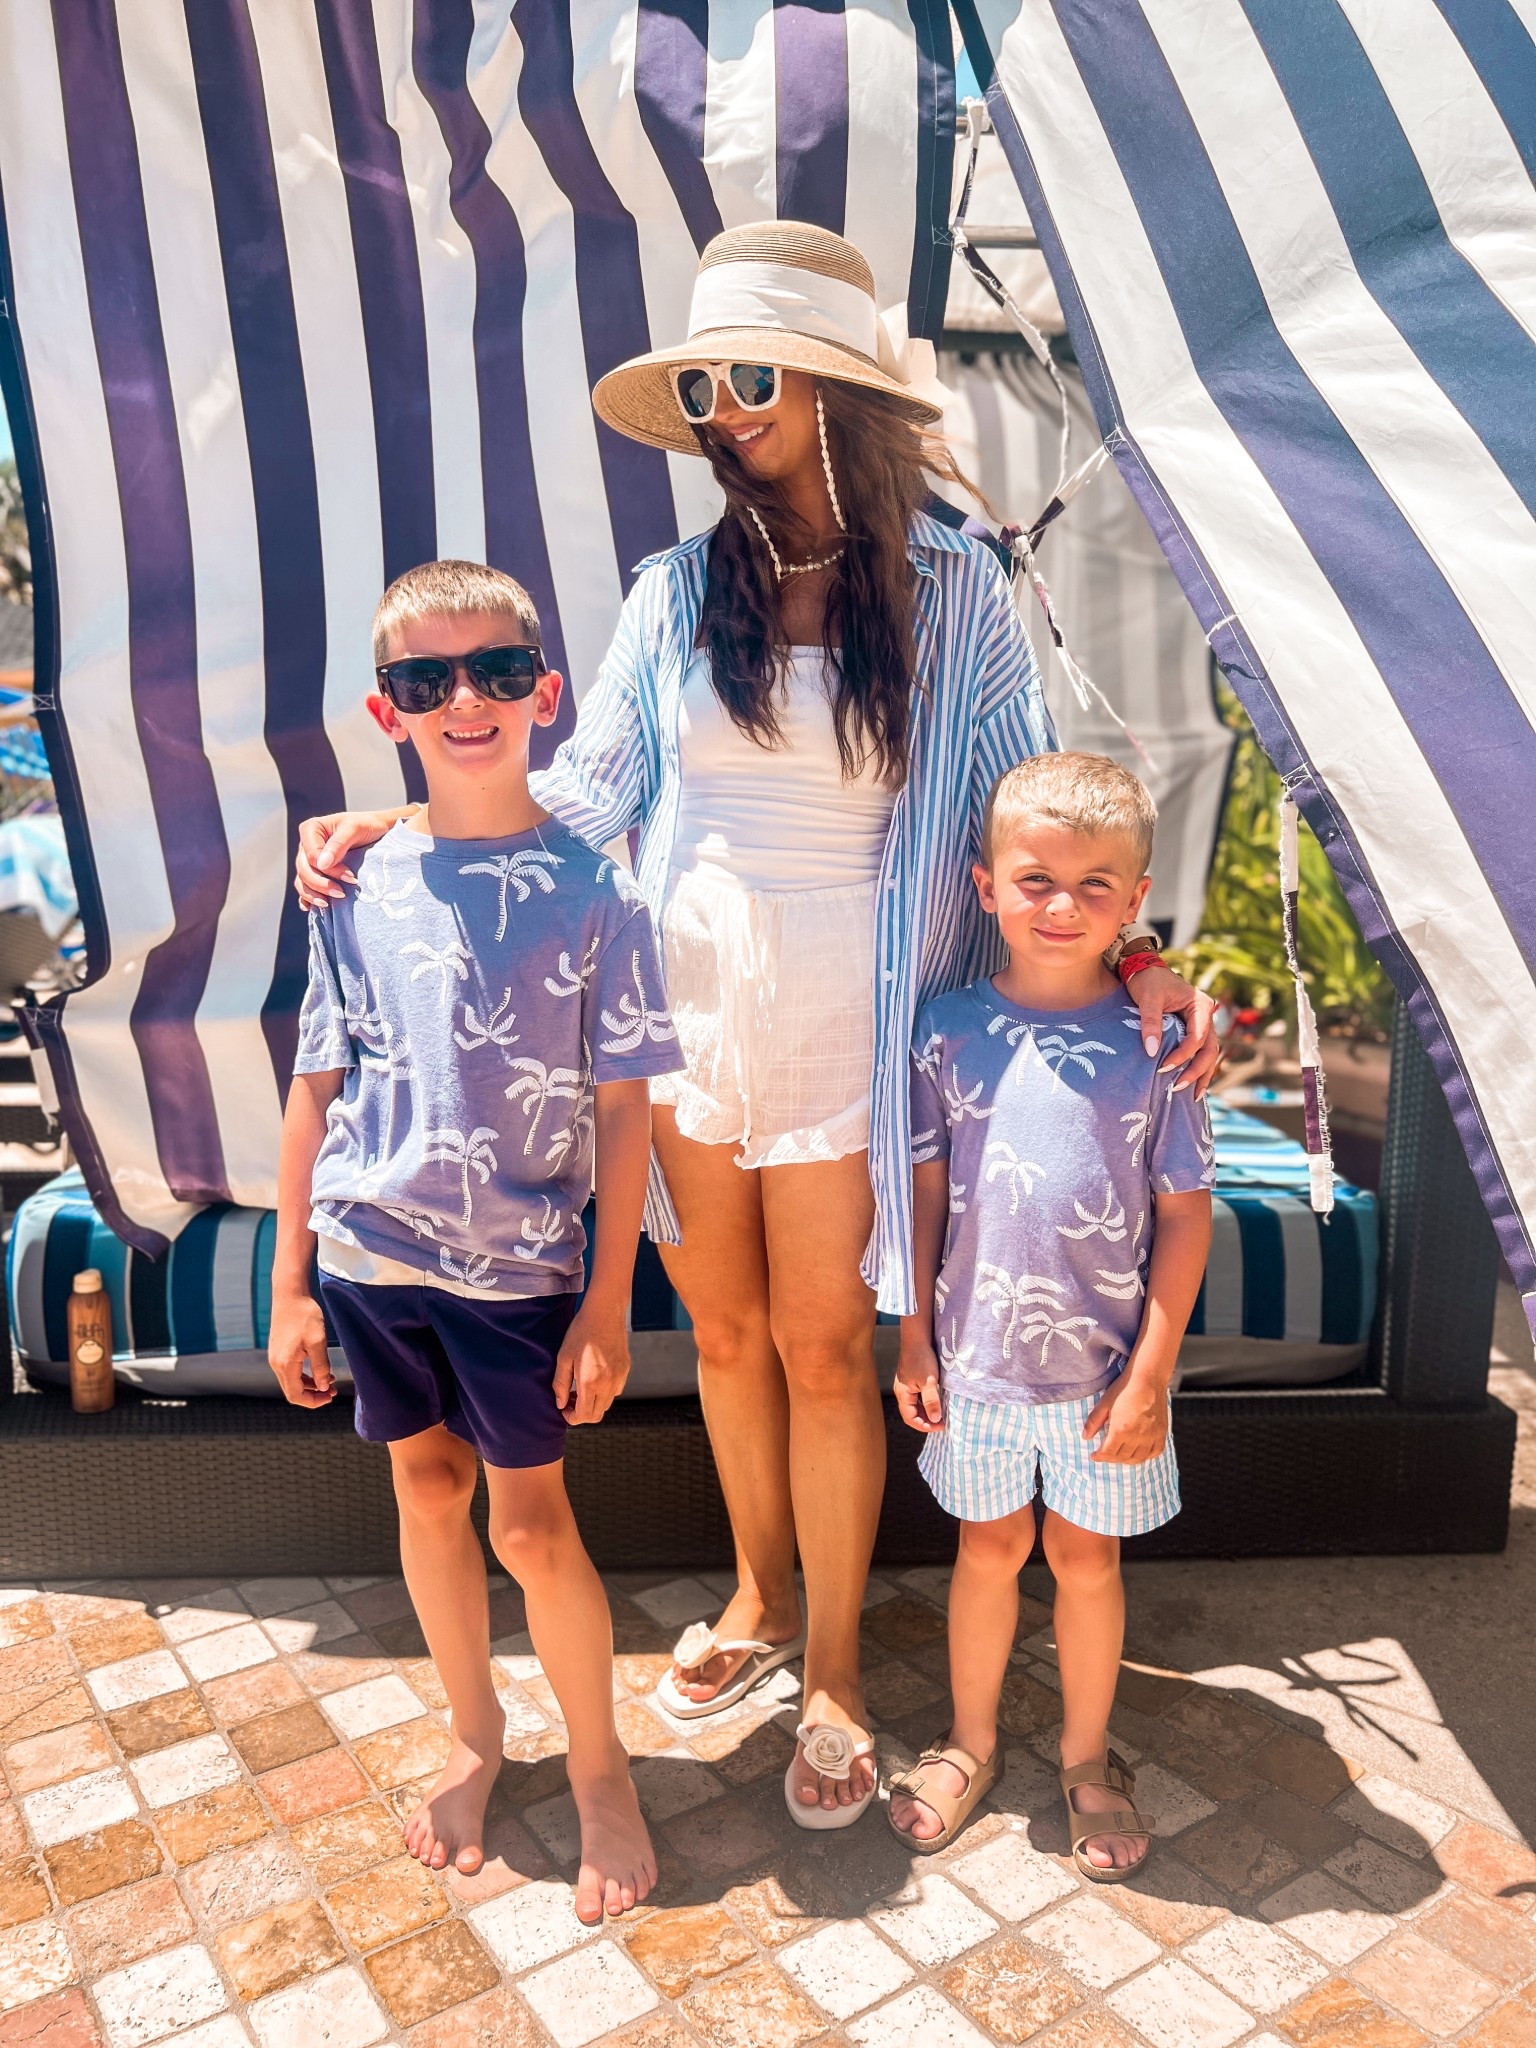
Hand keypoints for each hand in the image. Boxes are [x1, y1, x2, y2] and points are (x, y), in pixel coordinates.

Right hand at [268, 1292, 335, 1407]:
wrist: (290, 1294)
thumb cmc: (305, 1315)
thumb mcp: (318, 1341)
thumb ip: (321, 1366)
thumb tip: (323, 1387)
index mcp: (284, 1364)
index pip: (295, 1395)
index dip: (313, 1401)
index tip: (330, 1397)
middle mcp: (276, 1363)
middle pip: (292, 1391)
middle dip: (313, 1394)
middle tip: (333, 1390)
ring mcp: (275, 1357)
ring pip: (292, 1381)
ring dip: (310, 1384)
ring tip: (330, 1381)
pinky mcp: (278, 1350)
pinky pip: (291, 1370)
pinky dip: (305, 1374)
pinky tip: (320, 1369)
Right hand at [294, 809, 409, 909]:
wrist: (378, 830)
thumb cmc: (367, 825)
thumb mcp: (355, 828)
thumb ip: (338, 844)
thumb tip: (322, 864)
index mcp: (311, 830)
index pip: (312, 856)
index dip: (329, 870)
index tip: (350, 877)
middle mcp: (306, 845)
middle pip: (304, 870)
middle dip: (321, 884)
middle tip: (342, 893)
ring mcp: (308, 860)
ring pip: (302, 881)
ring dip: (313, 894)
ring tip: (328, 904)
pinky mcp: (314, 873)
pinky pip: (305, 888)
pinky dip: (308, 898)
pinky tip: (313, 908)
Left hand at [554, 1297, 629, 1424]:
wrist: (604, 1313)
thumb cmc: (581, 1333)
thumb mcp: (564, 1358)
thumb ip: (560, 1385)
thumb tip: (560, 1404)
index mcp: (591, 1383)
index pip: (584, 1416)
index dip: (571, 1418)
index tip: (564, 1409)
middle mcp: (608, 1384)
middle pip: (597, 1415)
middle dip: (582, 1414)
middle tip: (570, 1400)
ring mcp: (620, 1377)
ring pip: (607, 1404)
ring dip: (593, 1403)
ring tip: (581, 1389)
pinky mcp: (625, 1370)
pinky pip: (615, 1391)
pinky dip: (604, 1393)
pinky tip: (594, 1378)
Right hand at [894, 1342, 943, 1432]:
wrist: (917, 1338)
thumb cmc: (922, 1358)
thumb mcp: (929, 1381)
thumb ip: (931, 1401)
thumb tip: (935, 1419)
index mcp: (903, 1394)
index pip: (910, 1418)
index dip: (924, 1426)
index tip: (940, 1426)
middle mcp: (902, 1392)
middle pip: (911, 1414)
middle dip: (926, 1421)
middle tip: (942, 1423)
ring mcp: (905, 1386)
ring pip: (914, 1406)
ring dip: (926, 1412)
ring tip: (940, 1415)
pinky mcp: (910, 1380)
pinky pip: (916, 1398)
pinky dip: (925, 1404)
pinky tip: (935, 1402)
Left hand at [1085, 1369, 1167, 1463]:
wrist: (1148, 1378)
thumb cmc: (1124, 1388)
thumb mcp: (1104, 1403)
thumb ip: (1094, 1422)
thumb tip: (1085, 1437)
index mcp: (1120, 1431)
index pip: (1107, 1453)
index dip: (1099, 1456)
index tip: (1094, 1456)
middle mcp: (1137, 1437)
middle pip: (1122, 1457)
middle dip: (1111, 1458)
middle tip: (1105, 1454)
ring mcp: (1151, 1436)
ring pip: (1138, 1458)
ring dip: (1126, 1460)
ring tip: (1119, 1455)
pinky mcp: (1162, 1433)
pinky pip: (1155, 1452)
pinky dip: (1146, 1456)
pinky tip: (1138, 1452)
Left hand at [1124, 961, 1221, 1096]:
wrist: (1144, 968)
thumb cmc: (1147, 981)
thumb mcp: (1148, 999)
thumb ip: (1150, 1024)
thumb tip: (1150, 1052)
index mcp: (1200, 1006)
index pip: (1197, 1038)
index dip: (1182, 1056)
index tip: (1163, 1069)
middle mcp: (1206, 1016)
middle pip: (1209, 1050)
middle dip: (1197, 1072)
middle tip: (1180, 1089)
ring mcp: (1202, 1024)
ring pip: (1208, 1053)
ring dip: (1201, 1074)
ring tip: (1192, 1096)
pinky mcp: (1193, 1029)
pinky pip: (1199, 1051)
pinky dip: (1196, 1067)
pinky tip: (1191, 1084)